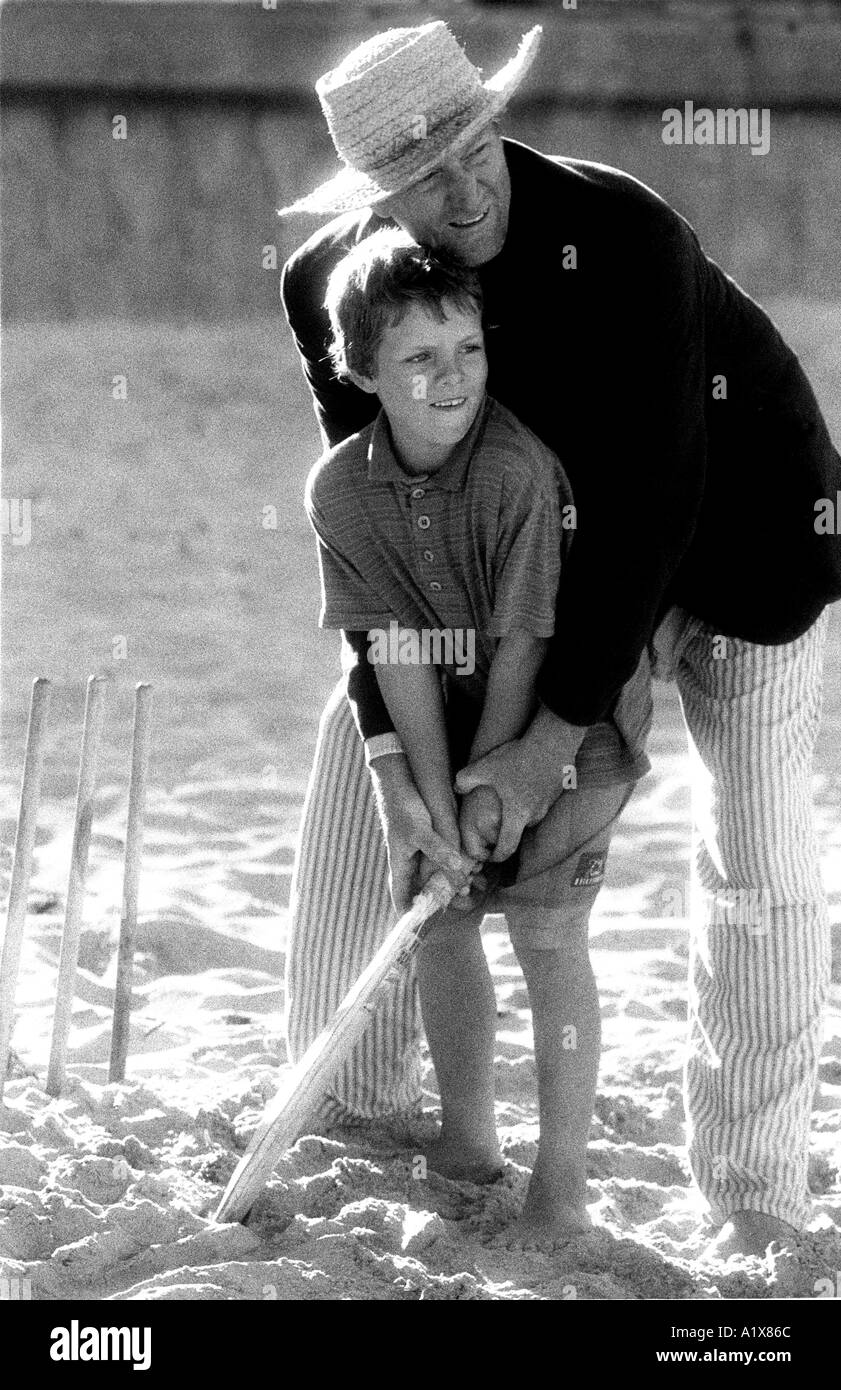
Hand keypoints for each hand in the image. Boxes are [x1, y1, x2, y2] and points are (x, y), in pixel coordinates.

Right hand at [369, 755, 475, 912]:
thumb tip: (457, 870)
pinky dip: (455, 866)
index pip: (400, 897)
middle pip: (423, 890)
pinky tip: (472, 867)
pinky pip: (443, 860)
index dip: (408, 915)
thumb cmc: (404, 808)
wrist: (401, 781)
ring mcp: (419, 852)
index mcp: (400, 865)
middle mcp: (409, 862)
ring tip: (472, 890)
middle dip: (439, 901)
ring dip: (451, 883)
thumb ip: (438, 850)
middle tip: (460, 907)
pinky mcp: (430, 841)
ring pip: (436, 875)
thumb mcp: (421, 831)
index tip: (420, 930)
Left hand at [455, 706, 586, 861]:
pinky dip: (531, 797)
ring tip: (509, 795)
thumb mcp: (486, 767)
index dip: (497, 857)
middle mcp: (534, 814)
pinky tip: (524, 781)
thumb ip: (466, 780)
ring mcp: (548, 804)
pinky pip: (540, 801)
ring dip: (519, 811)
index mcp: (516, 815)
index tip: (490, 858)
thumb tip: (457, 788)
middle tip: (495, 820)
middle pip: (518, 830)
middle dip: (506, 829)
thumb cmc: (519, 758)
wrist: (553, 742)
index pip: (507, 848)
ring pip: (529, 815)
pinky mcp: (556, 792)